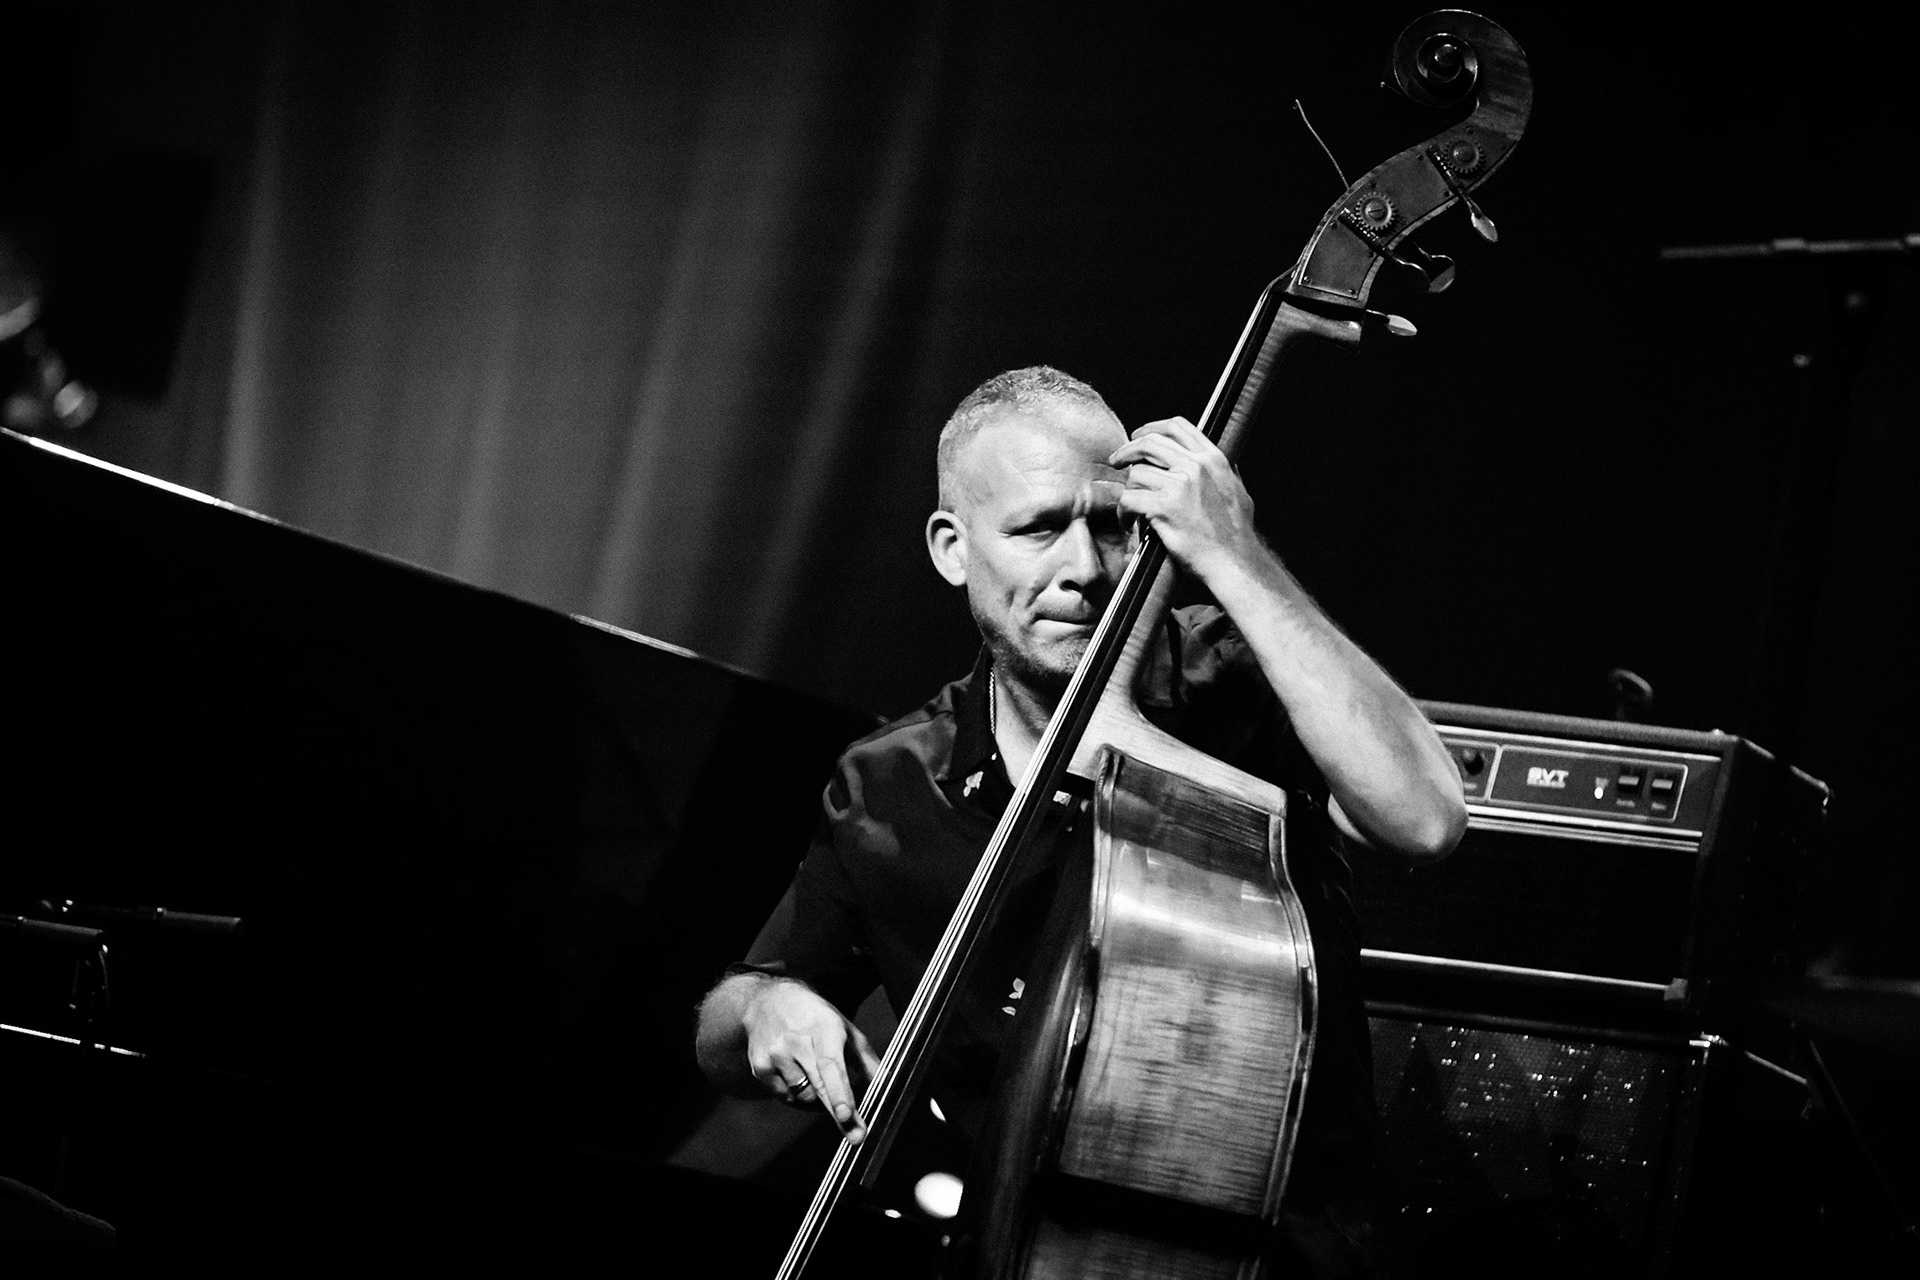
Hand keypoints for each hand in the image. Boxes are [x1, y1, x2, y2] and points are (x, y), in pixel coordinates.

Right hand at [740, 976, 881, 1141]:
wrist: (767, 1001)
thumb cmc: (813, 1017)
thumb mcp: (843, 1028)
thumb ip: (865, 1058)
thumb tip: (885, 1083)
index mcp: (823, 1026)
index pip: (831, 1064)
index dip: (840, 1092)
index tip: (848, 1115)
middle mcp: (796, 1040)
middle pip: (819, 1086)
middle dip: (839, 1114)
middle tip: (857, 1136)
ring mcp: (775, 1054)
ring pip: (803, 1097)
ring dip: (818, 1099)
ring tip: (816, 1077)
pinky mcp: (760, 1067)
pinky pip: (786, 1097)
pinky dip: (798, 1095)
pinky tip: (797, 1073)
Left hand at [1109, 416, 1264, 584]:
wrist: (1234, 562)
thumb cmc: (1236, 535)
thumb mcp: (1238, 491)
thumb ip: (1225, 473)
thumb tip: (1219, 464)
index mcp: (1213, 459)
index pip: (1177, 426)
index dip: (1151, 428)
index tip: (1138, 436)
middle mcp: (1195, 467)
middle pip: (1149, 443)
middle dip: (1127, 450)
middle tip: (1117, 461)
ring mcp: (1179, 486)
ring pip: (1136, 474)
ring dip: (1127, 489)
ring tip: (1129, 505)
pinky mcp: (1163, 508)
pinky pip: (1129, 499)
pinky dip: (1124, 511)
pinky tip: (1128, 521)